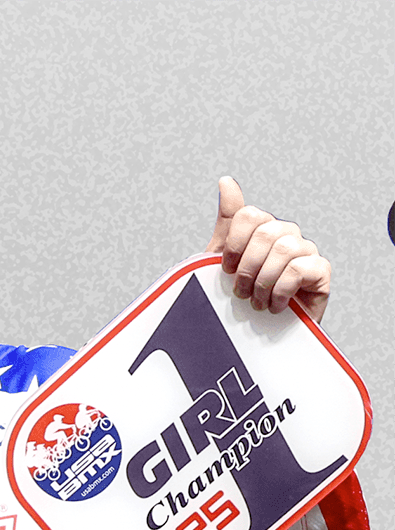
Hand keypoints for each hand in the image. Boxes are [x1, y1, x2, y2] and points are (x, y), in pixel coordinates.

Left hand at [205, 177, 329, 323]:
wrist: (259, 335)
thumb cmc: (243, 298)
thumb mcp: (222, 262)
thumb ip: (228, 222)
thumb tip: (226, 181)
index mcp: (264, 230)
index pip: (248, 215)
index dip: (233, 244)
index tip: (226, 270)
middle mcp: (287, 235)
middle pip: (265, 232)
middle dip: (247, 268)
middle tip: (241, 292)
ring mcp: (306, 252)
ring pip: (283, 249)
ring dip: (263, 282)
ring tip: (258, 302)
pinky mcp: (320, 272)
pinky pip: (299, 269)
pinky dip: (280, 290)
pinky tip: (276, 305)